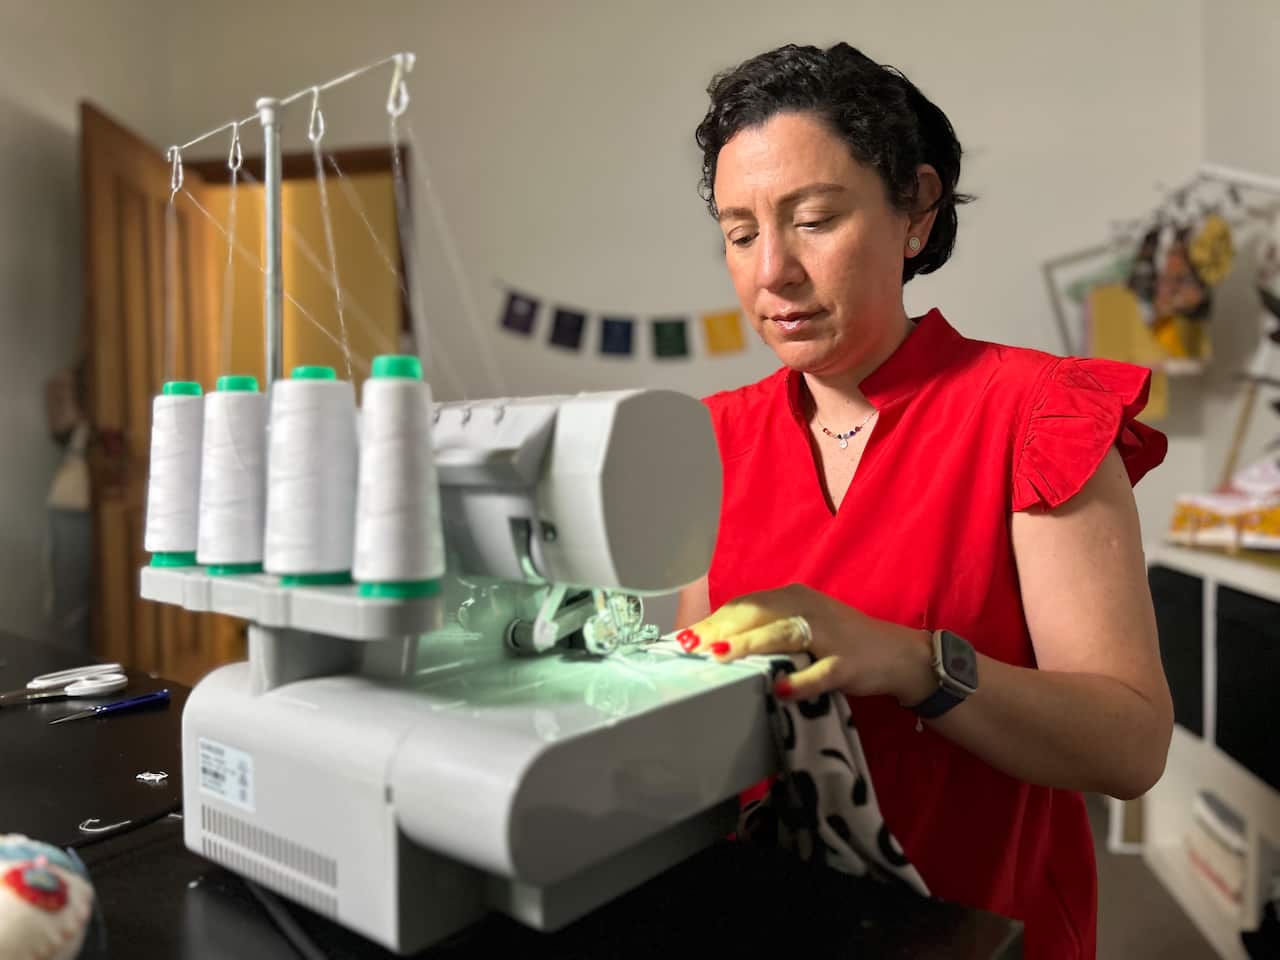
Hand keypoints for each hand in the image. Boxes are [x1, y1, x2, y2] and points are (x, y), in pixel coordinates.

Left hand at [679, 583, 933, 703]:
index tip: (682, 638)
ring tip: (719, 657)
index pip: (744, 605)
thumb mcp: (802, 625)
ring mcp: (829, 634)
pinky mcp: (847, 662)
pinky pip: (820, 671)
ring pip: (782, 636)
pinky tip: (779, 689)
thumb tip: (714, 644)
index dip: (713, 621)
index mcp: (793, 597)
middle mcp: (808, 608)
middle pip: (756, 615)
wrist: (896, 654)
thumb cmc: (839, 641)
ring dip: (749, 645)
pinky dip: (799, 681)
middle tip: (690, 648)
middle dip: (720, 631)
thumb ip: (766, 629)